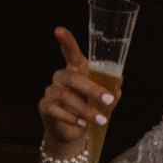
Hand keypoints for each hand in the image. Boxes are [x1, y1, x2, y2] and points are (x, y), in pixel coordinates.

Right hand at [40, 27, 114, 148]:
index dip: (65, 41)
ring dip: (86, 109)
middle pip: (72, 77)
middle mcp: (61, 78)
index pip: (71, 53)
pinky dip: (72, 117)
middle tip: (108, 100)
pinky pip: (57, 110)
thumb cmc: (90, 108)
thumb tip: (117, 78)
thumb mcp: (106, 98)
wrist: (74, 132)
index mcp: (76, 70)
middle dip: (92, 89)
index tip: (59, 30)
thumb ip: (112, 87)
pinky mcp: (45, 107)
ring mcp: (51, 92)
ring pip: (66, 96)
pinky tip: (82, 123)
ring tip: (100, 120)